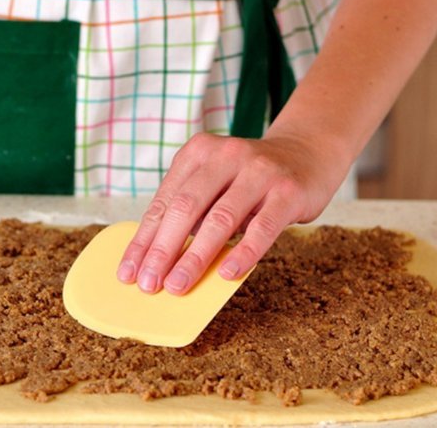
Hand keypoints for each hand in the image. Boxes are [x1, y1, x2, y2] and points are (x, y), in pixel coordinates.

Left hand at [116, 131, 348, 294]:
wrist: (307, 153)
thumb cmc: (249, 178)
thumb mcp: (215, 181)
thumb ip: (191, 211)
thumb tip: (159, 260)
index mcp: (198, 152)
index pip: (164, 202)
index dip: (143, 239)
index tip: (128, 272)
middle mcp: (226, 155)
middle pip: (185, 208)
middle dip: (162, 250)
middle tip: (148, 283)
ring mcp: (259, 171)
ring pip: (219, 219)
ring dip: (195, 257)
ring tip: (177, 285)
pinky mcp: (288, 191)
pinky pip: (262, 227)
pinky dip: (242, 252)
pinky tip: (226, 273)